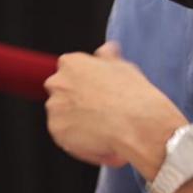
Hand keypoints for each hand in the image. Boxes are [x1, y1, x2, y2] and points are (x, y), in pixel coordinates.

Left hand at [44, 42, 186, 172]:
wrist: (138, 125)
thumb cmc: (134, 95)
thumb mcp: (123, 67)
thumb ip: (108, 58)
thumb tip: (107, 50)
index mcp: (71, 63)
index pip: (68, 71)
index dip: (84, 84)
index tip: (97, 93)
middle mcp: (58, 82)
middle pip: (61, 92)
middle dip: (75, 102)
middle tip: (100, 112)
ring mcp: (55, 107)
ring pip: (62, 116)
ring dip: (77, 122)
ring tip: (104, 129)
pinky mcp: (56, 131)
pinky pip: (66, 137)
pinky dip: (79, 142)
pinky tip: (102, 142)